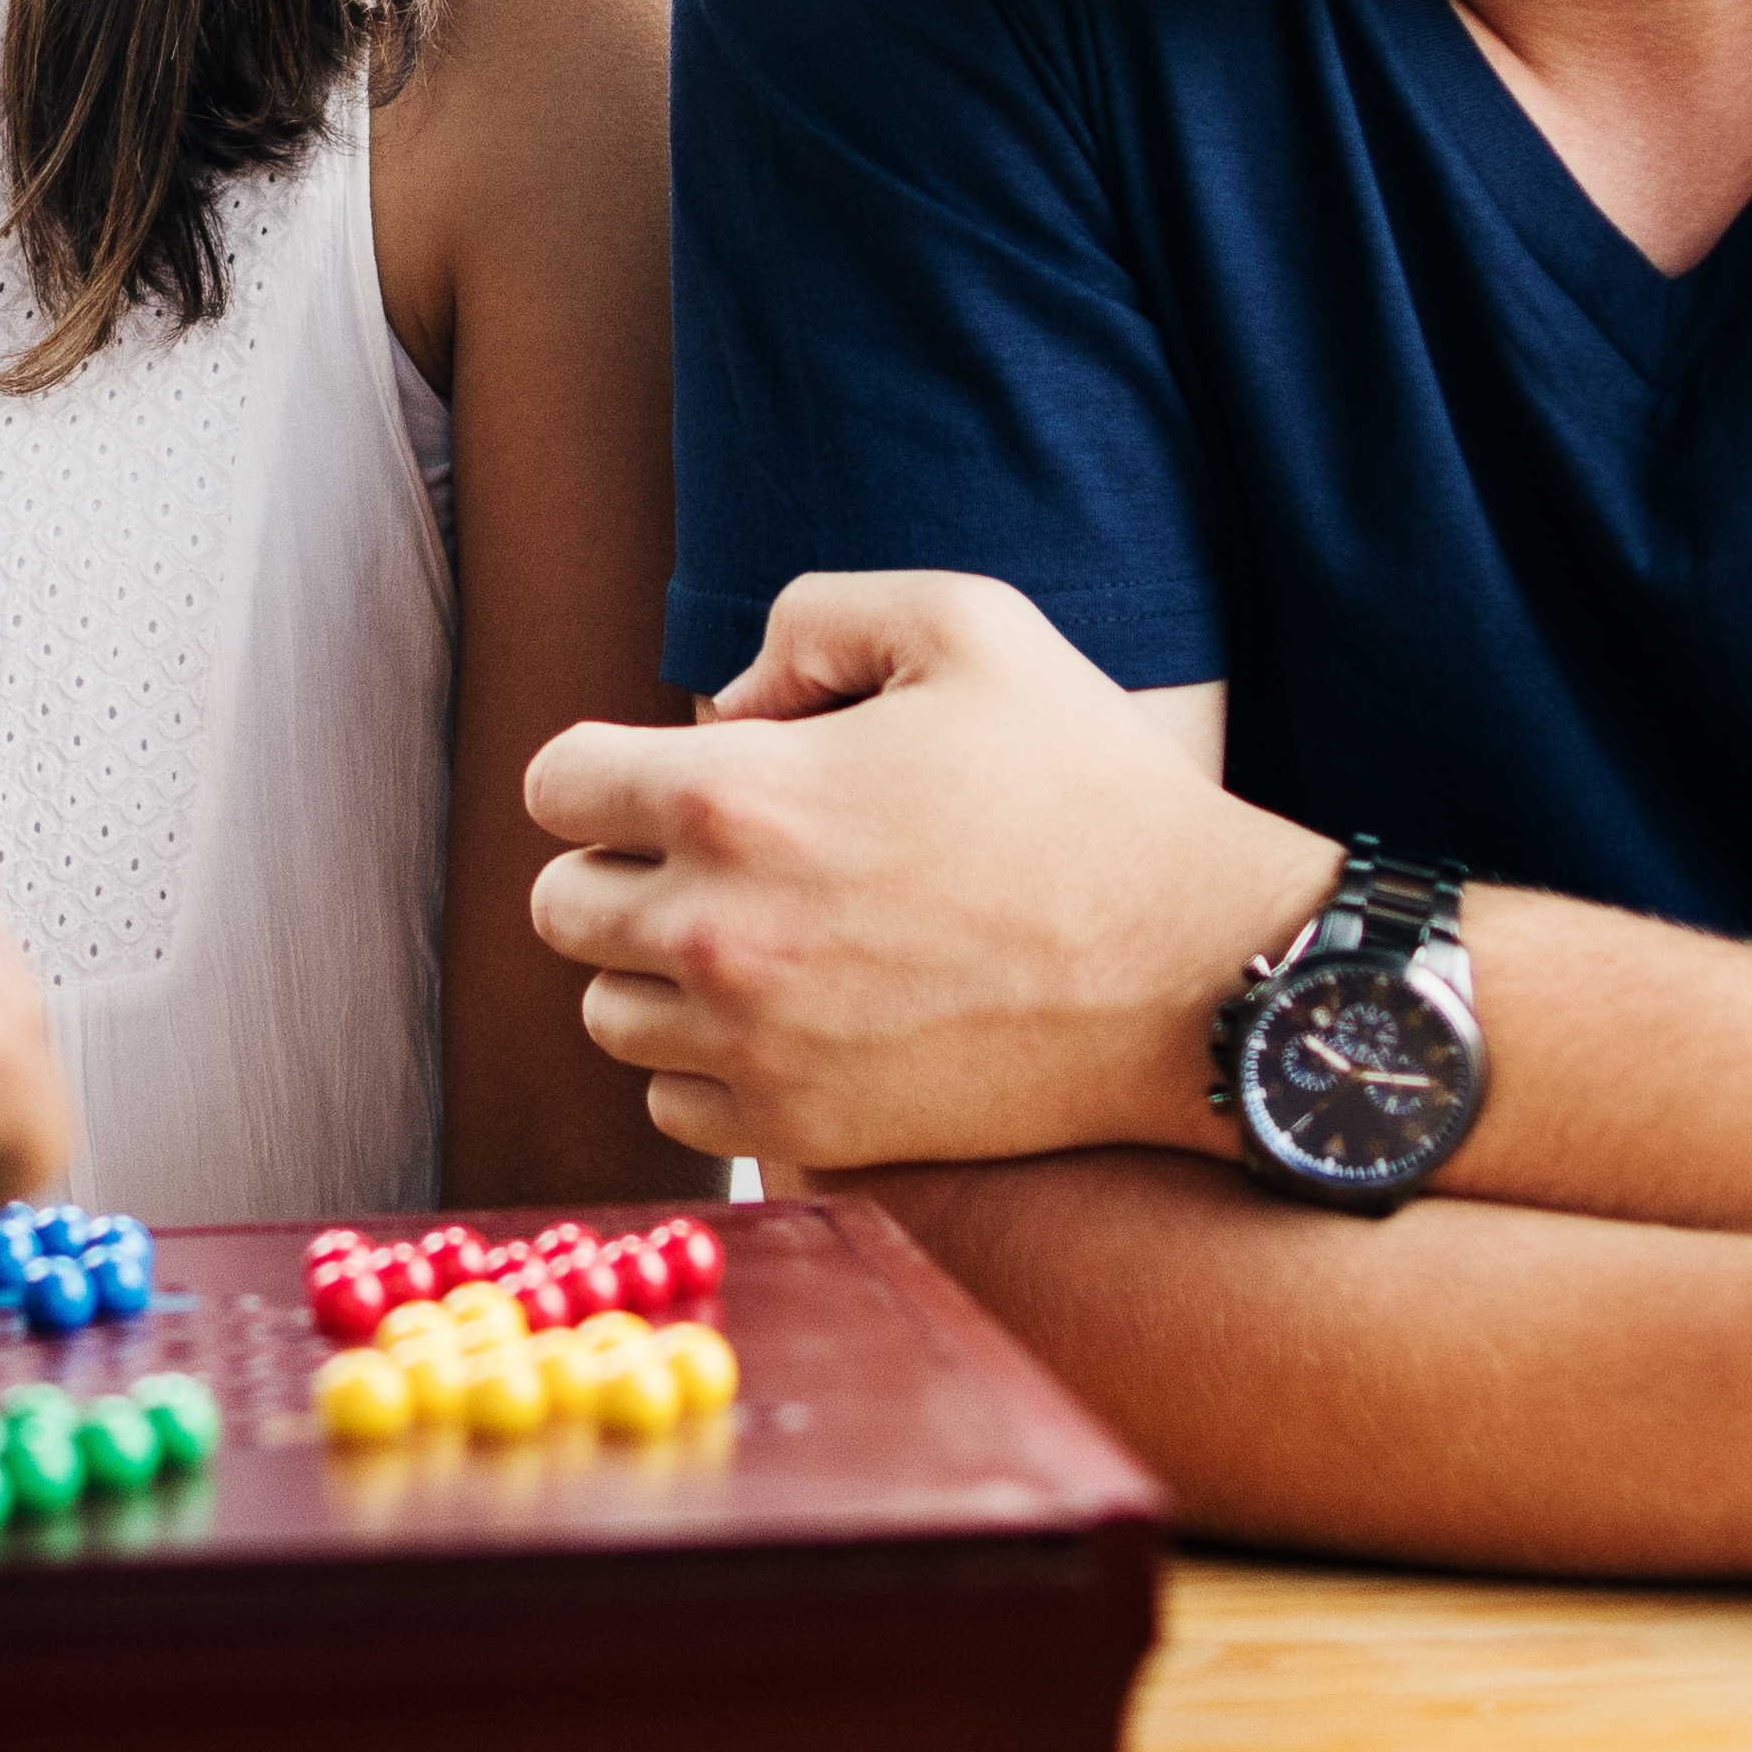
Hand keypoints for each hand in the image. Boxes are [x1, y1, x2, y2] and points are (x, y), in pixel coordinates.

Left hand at [520, 570, 1332, 1172]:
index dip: (603, 769)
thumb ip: (816, 620)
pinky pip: (673, 1106)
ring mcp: (755, 1046)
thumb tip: (727, 705)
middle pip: (562, 908)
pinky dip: (706, 1066)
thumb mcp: (970, 625)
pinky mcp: (804, 1131)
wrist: (1195, 975)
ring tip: (759, 938)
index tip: (667, 778)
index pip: (556, 787)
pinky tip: (785, 1020)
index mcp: (736, 800)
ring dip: (657, 973)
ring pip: (607, 1015)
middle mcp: (719, 933)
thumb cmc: (1089, 788)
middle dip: (620, 868)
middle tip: (719, 858)